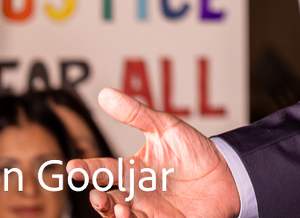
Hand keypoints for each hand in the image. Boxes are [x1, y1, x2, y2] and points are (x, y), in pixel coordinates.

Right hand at [68, 88, 241, 217]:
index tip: (72, 168)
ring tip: (120, 207)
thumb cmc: (194, 150)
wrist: (228, 171)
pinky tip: (133, 216)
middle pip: (108, 202)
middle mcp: (138, 193)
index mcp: (133, 171)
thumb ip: (135, 114)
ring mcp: (151, 210)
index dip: (86, 170)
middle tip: (97, 196)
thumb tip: (104, 93)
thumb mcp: (165, 127)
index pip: (103, 171)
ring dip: (116, 216)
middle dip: (99, 202)